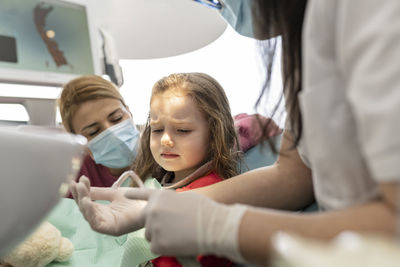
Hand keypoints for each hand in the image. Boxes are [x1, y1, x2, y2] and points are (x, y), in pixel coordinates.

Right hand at [69, 175, 145, 235]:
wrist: (150, 204)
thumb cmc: (135, 200)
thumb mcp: (113, 193)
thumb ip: (98, 192)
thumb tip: (80, 186)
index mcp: (103, 211)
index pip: (87, 202)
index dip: (80, 192)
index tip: (76, 181)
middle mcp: (103, 219)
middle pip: (86, 209)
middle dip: (80, 196)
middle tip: (77, 184)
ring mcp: (107, 225)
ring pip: (89, 217)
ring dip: (83, 204)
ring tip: (81, 192)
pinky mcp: (112, 230)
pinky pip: (96, 224)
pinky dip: (90, 213)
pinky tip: (88, 202)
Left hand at [124, 188, 247, 262]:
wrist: (213, 226)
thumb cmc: (204, 210)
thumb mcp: (185, 197)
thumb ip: (171, 202)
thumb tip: (169, 209)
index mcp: (159, 196)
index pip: (142, 194)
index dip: (133, 194)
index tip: (124, 194)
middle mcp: (151, 210)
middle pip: (144, 220)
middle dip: (153, 224)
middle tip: (170, 227)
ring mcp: (152, 227)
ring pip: (150, 235)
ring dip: (161, 236)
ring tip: (179, 234)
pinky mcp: (156, 244)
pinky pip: (156, 247)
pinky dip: (166, 247)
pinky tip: (179, 242)